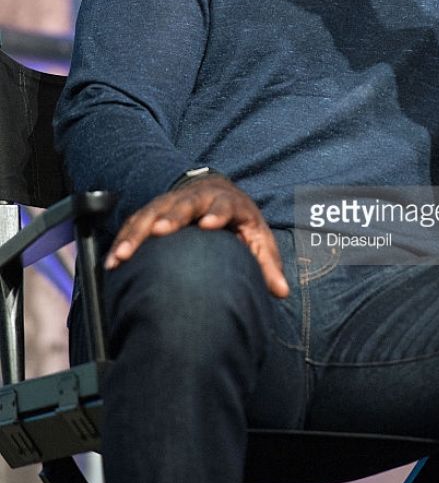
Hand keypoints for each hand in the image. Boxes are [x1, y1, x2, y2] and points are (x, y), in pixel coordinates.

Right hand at [104, 175, 289, 296]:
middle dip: (170, 217)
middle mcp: (197, 198)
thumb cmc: (240, 221)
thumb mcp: (257, 237)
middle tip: (159, 231)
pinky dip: (122, 240)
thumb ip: (267, 263)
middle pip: (182, 205)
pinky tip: (112, 260)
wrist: (219, 191)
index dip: (216, 214)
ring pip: (151, 213)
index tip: (207, 224)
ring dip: (136, 234)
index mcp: (227, 203)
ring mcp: (172, 202)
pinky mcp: (153, 210)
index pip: (222, 206)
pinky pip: (134, 223)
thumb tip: (282, 291)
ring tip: (122, 255)